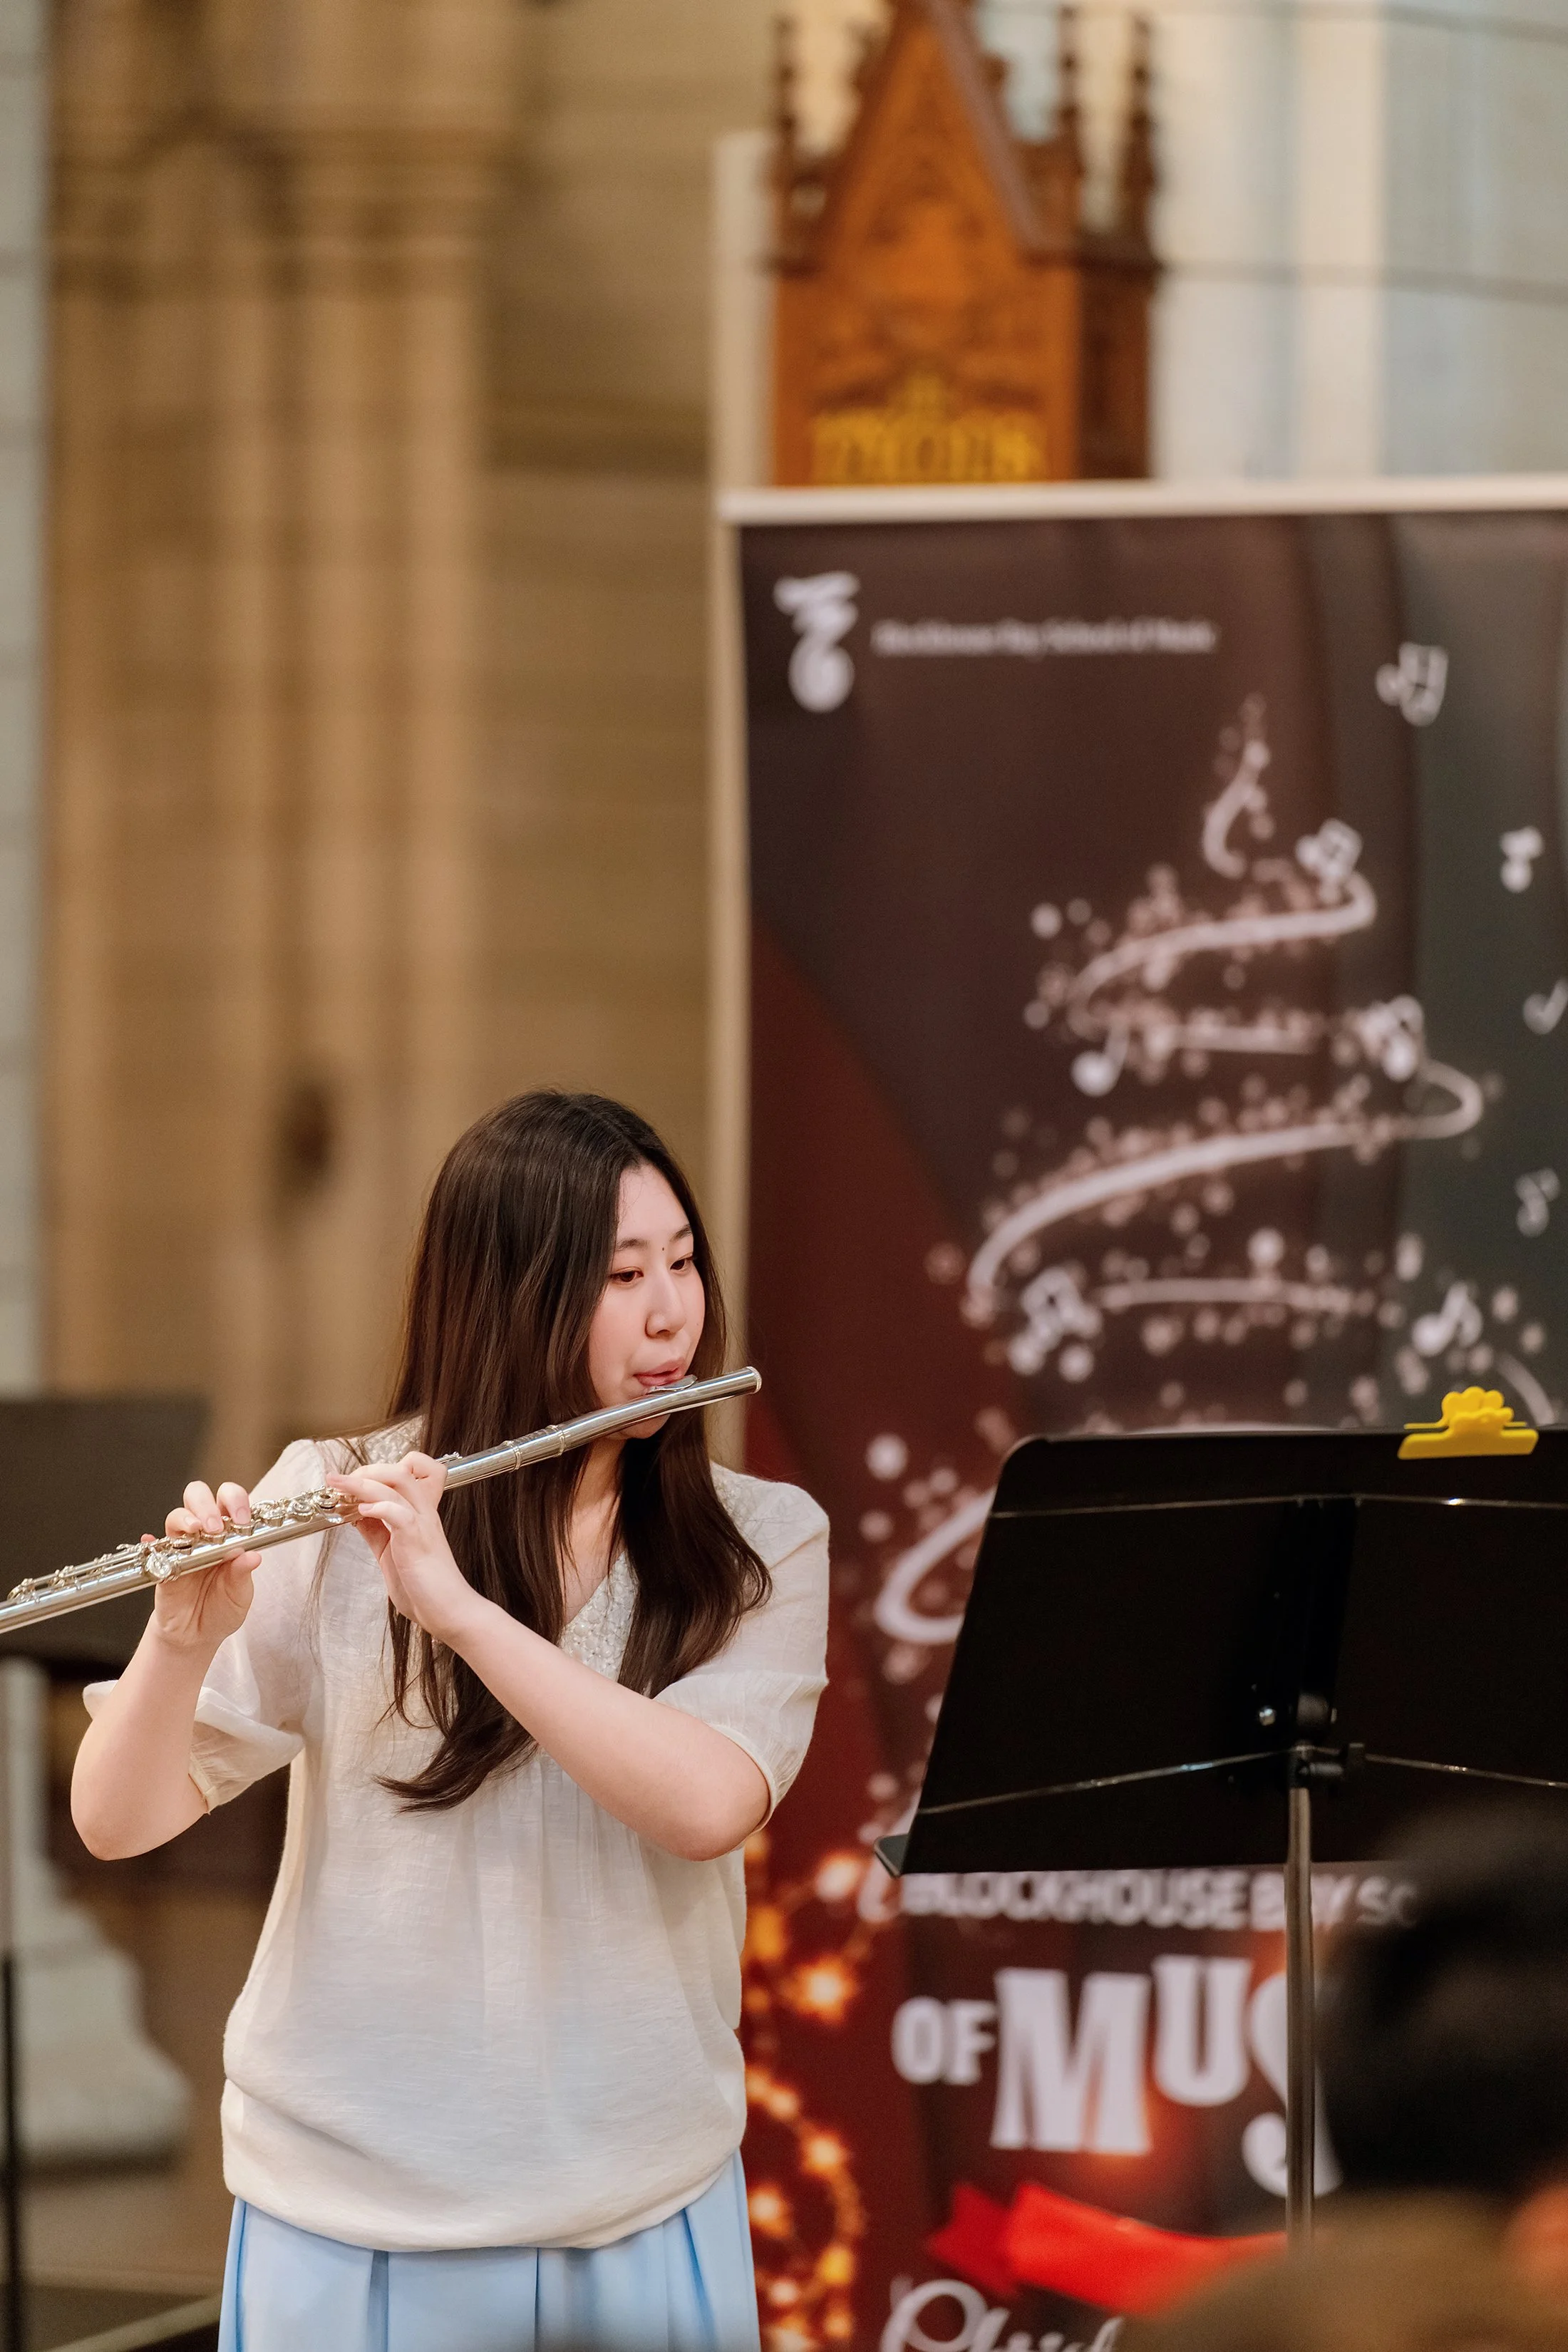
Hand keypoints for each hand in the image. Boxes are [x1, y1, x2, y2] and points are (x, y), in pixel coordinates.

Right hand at [150, 1480, 259, 1656]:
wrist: (196, 1635)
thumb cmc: (222, 1609)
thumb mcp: (239, 1595)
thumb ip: (242, 1575)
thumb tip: (253, 1556)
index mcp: (230, 1535)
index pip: (231, 1502)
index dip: (236, 1502)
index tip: (242, 1520)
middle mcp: (204, 1534)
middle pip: (199, 1497)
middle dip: (208, 1504)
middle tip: (215, 1527)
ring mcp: (181, 1545)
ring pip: (177, 1515)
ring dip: (186, 1518)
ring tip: (197, 1531)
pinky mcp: (162, 1562)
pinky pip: (154, 1546)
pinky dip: (152, 1541)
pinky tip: (152, 1541)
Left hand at [328, 1455, 479, 1646]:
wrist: (448, 1610)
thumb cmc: (424, 1587)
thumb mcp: (390, 1553)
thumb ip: (376, 1531)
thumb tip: (355, 1514)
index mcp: (417, 1515)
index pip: (401, 1476)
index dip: (374, 1474)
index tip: (348, 1484)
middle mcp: (421, 1514)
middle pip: (398, 1472)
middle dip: (364, 1471)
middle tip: (338, 1481)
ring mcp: (421, 1524)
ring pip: (396, 1486)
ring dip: (361, 1483)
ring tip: (337, 1484)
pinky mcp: (417, 1540)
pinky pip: (399, 1513)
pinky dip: (378, 1507)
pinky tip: (361, 1511)